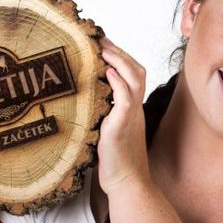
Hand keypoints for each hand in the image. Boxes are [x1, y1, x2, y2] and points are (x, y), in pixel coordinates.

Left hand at [97, 36, 151, 195]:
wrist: (127, 184)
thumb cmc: (116, 162)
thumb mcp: (108, 132)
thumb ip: (103, 115)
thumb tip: (86, 102)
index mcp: (132, 109)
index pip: (132, 75)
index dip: (121, 58)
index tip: (103, 45)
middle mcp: (134, 109)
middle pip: (136, 70)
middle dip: (119, 52)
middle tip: (100, 39)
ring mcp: (131, 117)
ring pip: (134, 79)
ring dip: (119, 60)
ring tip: (104, 48)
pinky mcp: (123, 126)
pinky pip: (126, 99)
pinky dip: (119, 82)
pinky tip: (108, 72)